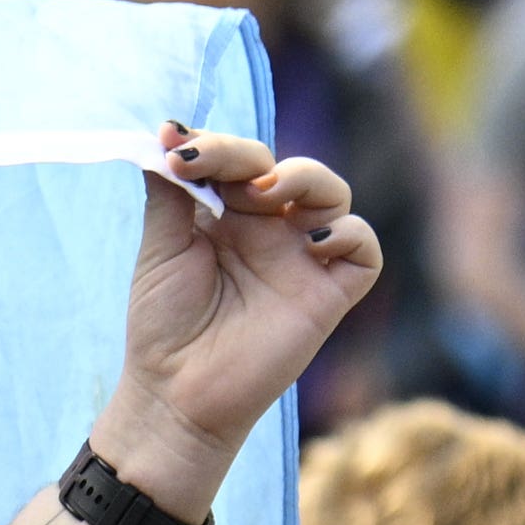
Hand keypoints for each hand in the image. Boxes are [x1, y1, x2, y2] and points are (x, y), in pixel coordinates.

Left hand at [93, 125, 380, 519]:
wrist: (175, 395)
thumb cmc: (163, 326)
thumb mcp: (160, 248)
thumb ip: (170, 191)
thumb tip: (169, 129)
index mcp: (229, 216)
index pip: (239, 160)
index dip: (217, 147)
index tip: (177, 151)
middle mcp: (270, 231)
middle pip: (284, 167)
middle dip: (252, 159)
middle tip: (222, 176)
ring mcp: (303, 259)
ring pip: (333, 195)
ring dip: (307, 179)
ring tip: (269, 192)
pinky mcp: (329, 293)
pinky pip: (363, 248)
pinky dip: (349, 232)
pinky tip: (314, 238)